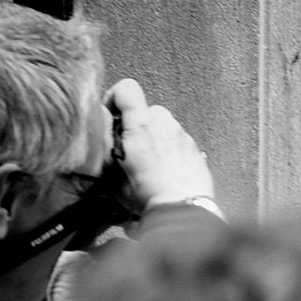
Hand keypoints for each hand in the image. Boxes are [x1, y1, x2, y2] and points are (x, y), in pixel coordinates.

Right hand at [106, 78, 218, 211]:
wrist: (182, 211)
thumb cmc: (147, 195)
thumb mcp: (113, 170)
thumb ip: (108, 144)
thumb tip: (105, 131)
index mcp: (141, 125)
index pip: (127, 89)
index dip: (115, 97)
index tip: (112, 114)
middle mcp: (165, 125)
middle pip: (147, 110)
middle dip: (137, 124)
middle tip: (130, 146)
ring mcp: (183, 136)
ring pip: (164, 126)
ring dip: (155, 137)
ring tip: (149, 162)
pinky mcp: (195, 149)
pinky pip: (178, 141)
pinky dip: (170, 149)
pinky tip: (165, 169)